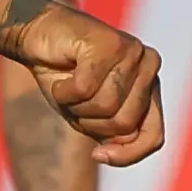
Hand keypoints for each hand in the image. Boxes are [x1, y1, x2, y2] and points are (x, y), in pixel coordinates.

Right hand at [2, 7, 162, 165]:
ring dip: (75, 104)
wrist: (37, 35)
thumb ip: (113, 135)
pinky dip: (63, 91)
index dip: (126, 155)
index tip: (97, 155)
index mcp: (150, 87)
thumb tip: (118, 150)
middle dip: (91, 121)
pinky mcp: (110, 43)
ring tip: (69, 83)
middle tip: (77, 99)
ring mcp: (132, 53)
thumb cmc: (65, 77)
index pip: (153, 137)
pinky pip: (85, 89)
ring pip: (105, 107)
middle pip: (125, 124)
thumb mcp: (90, 116)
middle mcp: (149, 66)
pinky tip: (62, 73)